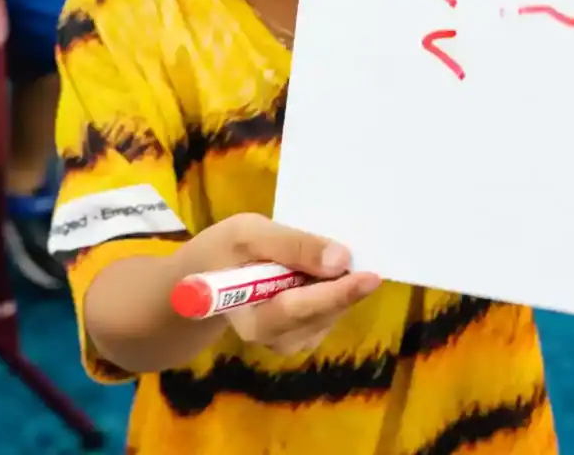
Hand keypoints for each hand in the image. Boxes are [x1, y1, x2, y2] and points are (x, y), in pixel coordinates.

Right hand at [178, 213, 379, 355]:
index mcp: (251, 320)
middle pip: (321, 315)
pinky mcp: (301, 334)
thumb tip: (341, 259)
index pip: (298, 310)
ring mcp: (289, 340)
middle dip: (343, 287)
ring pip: (330, 314)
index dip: (335, 293)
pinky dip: (335, 291)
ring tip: (327, 258)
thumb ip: (291, 245)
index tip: (370, 276)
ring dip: (339, 287)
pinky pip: (329, 313)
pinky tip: (323, 272)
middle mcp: (274, 340)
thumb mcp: (247, 234)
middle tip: (362, 258)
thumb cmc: (220, 252)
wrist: (204, 277)